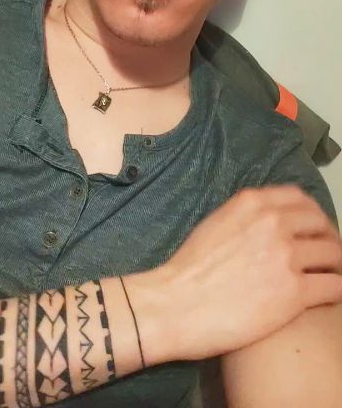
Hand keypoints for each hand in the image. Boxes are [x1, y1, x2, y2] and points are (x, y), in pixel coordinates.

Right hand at [155, 184, 341, 360]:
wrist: (176, 304)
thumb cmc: (188, 269)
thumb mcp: (215, 223)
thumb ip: (245, 216)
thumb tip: (265, 220)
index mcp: (252, 203)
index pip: (299, 197)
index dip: (312, 213)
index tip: (313, 226)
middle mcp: (273, 223)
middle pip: (320, 223)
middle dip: (328, 236)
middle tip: (327, 252)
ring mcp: (286, 256)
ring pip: (332, 253)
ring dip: (335, 263)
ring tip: (331, 274)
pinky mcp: (294, 292)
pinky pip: (333, 286)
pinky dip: (337, 289)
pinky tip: (330, 294)